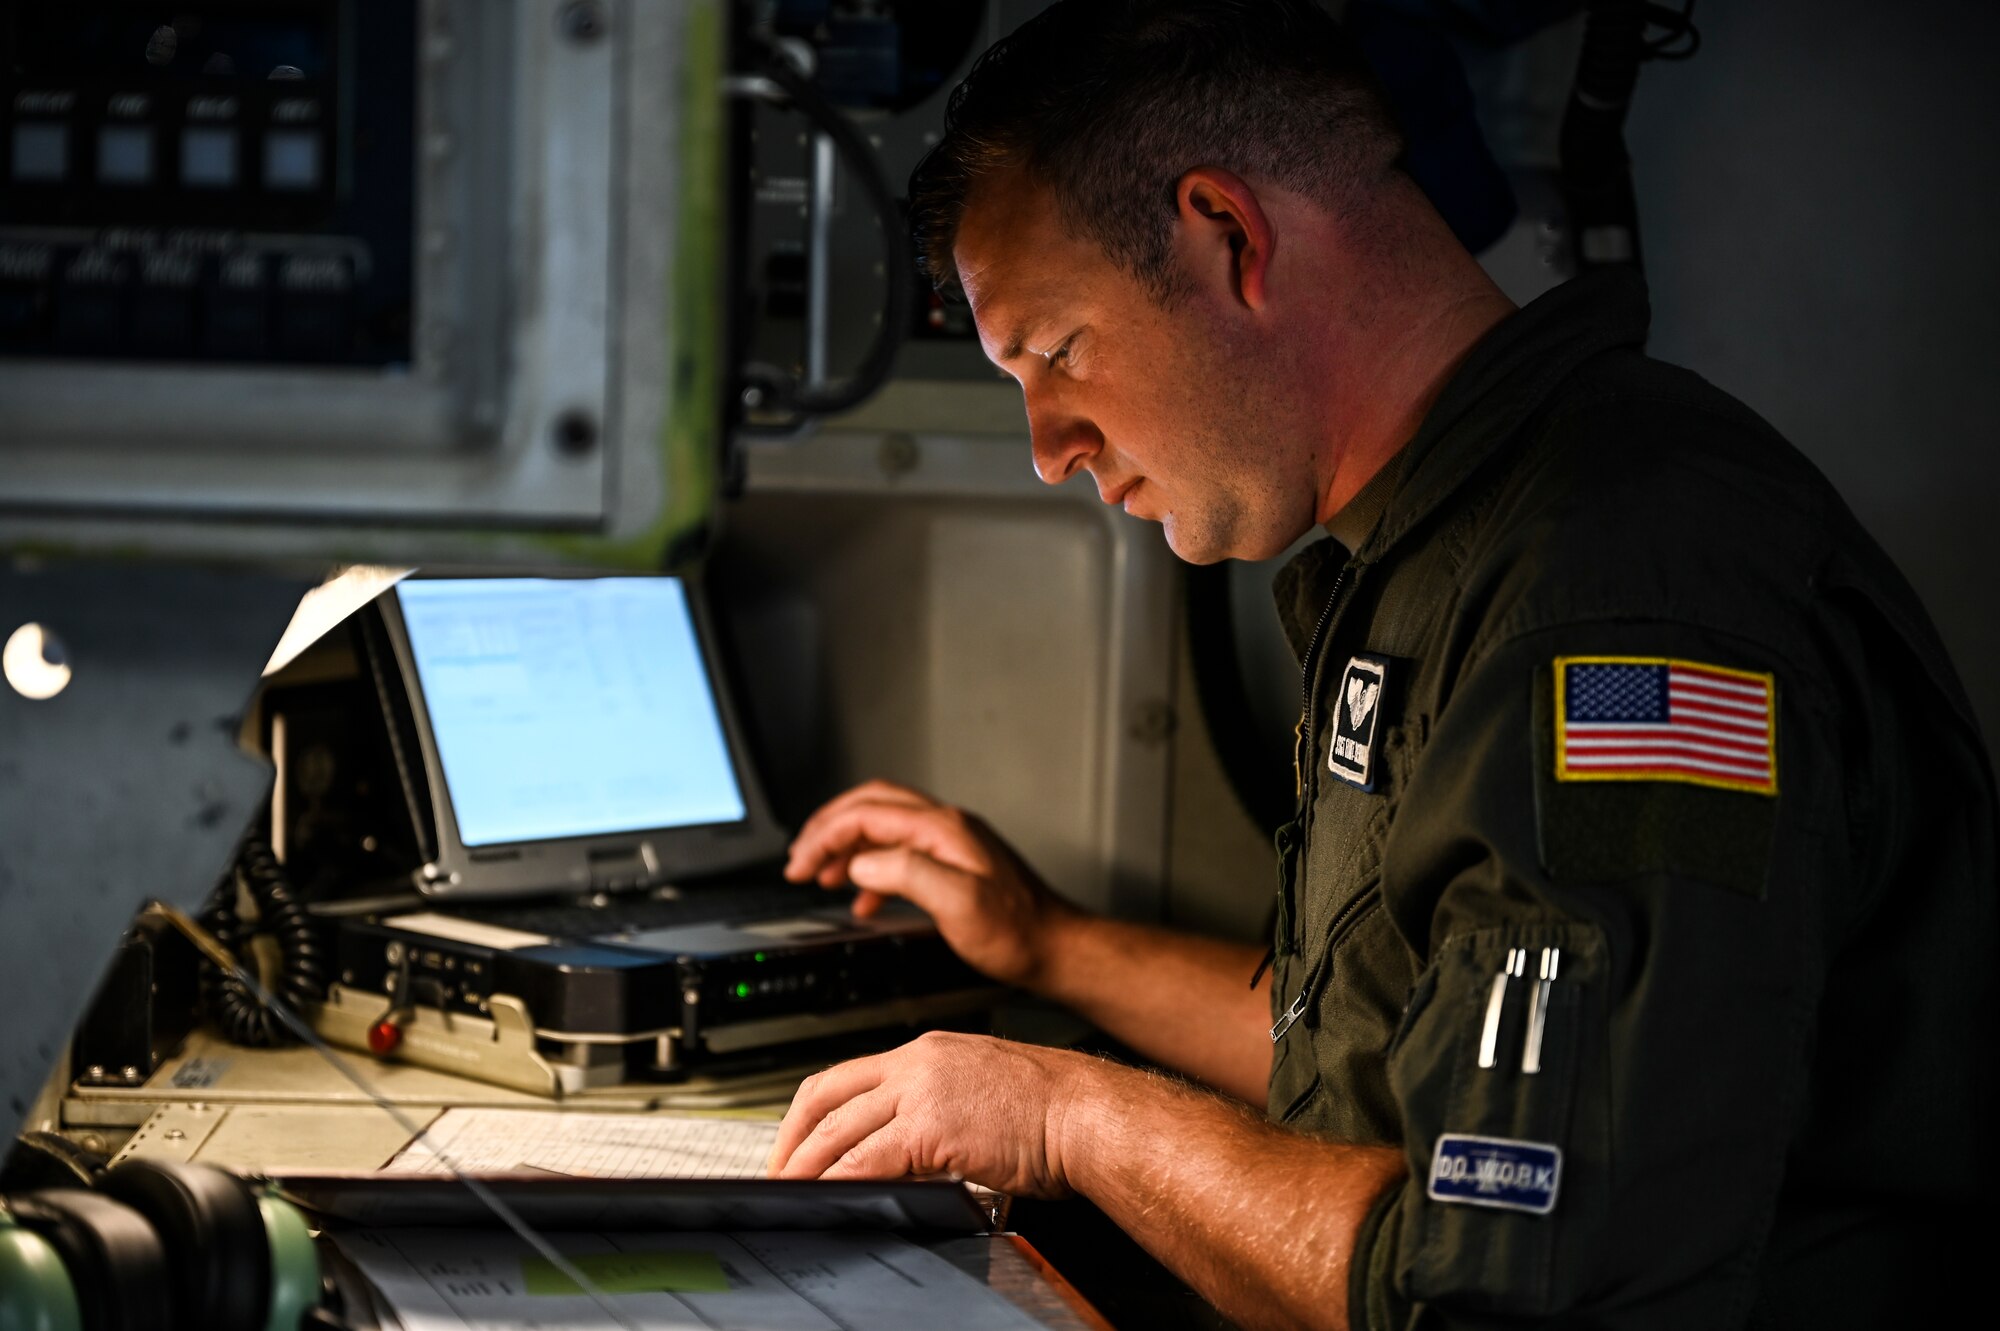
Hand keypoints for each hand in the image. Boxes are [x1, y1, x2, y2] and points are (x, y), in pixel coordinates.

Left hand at [767, 1031, 1095, 1197]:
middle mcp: (917, 1063)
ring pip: (840, 1128)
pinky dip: (840, 1180)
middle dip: (793, 1139)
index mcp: (928, 1052)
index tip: (798, 1142)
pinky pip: (868, 1158)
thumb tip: (916, 1148)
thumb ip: (942, 1109)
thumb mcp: (982, 1091)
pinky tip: (827, 1197)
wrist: (1088, 1112)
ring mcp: (922, 1092)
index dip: (813, 1112)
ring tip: (788, 1192)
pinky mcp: (932, 1127)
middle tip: (778, 1172)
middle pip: (829, 1095)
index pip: (848, 1076)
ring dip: (807, 1166)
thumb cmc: (1054, 1111)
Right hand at [783, 780, 1079, 988]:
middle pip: (871, 807)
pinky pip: (900, 855)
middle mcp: (945, 827)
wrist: (1056, 948)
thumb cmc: (1017, 931)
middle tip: (799, 858)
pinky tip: (864, 900)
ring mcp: (951, 844)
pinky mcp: (954, 866)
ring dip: (847, 848)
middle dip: (828, 829)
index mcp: (942, 828)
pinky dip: (872, 871)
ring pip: (883, 829)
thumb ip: (906, 874)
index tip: (799, 863)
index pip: (867, 813)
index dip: (825, 835)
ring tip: (820, 875)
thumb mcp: (958, 903)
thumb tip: (862, 862)